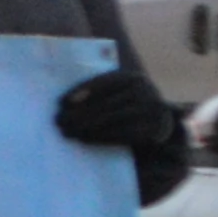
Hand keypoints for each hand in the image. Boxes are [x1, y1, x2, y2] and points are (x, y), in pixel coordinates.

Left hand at [51, 63, 179, 151]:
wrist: (159, 122)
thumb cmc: (127, 104)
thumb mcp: (117, 92)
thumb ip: (97, 90)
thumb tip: (64, 100)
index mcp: (133, 78)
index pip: (104, 83)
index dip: (81, 91)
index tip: (61, 102)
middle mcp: (145, 91)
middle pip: (105, 103)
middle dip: (79, 113)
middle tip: (59, 121)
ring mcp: (152, 111)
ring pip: (112, 119)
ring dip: (86, 126)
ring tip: (67, 131)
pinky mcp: (154, 130)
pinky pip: (123, 135)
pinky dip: (101, 137)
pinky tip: (84, 138)